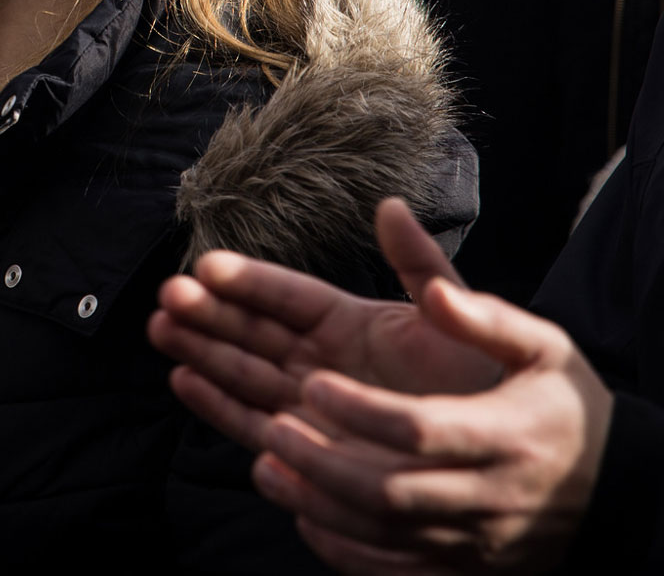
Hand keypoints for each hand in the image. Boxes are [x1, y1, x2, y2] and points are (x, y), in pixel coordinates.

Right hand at [149, 200, 500, 450]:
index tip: (208, 266)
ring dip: (201, 349)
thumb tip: (390, 205)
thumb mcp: (459, 314)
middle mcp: (322, 360)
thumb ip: (419, 263)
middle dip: (209, 313)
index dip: (249, 280)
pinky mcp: (308, 449)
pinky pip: (253, 423)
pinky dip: (217, 405)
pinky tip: (183, 378)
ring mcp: (311, 404)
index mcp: (351, 322)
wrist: (503, 458)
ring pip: (243, 371)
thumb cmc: (486, 384)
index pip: (288, 295)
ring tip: (160, 326)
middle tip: (169, 294)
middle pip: (254, 331)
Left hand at [255, 284, 612, 574]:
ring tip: (265, 466)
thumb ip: (482, 316)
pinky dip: (342, 550)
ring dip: (316, 505)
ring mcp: (474, 541)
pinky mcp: (464, 569)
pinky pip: (393, 572)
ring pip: (383, 537)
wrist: (619, 492)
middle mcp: (487, 496)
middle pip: (392, 494)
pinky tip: (303, 516)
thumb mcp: (543, 347)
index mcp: (505, 434)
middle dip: (324, 465)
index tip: (314, 384)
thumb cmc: (568, 406)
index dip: (363, 412)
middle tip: (275, 427)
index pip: (423, 429)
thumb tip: (432, 289)